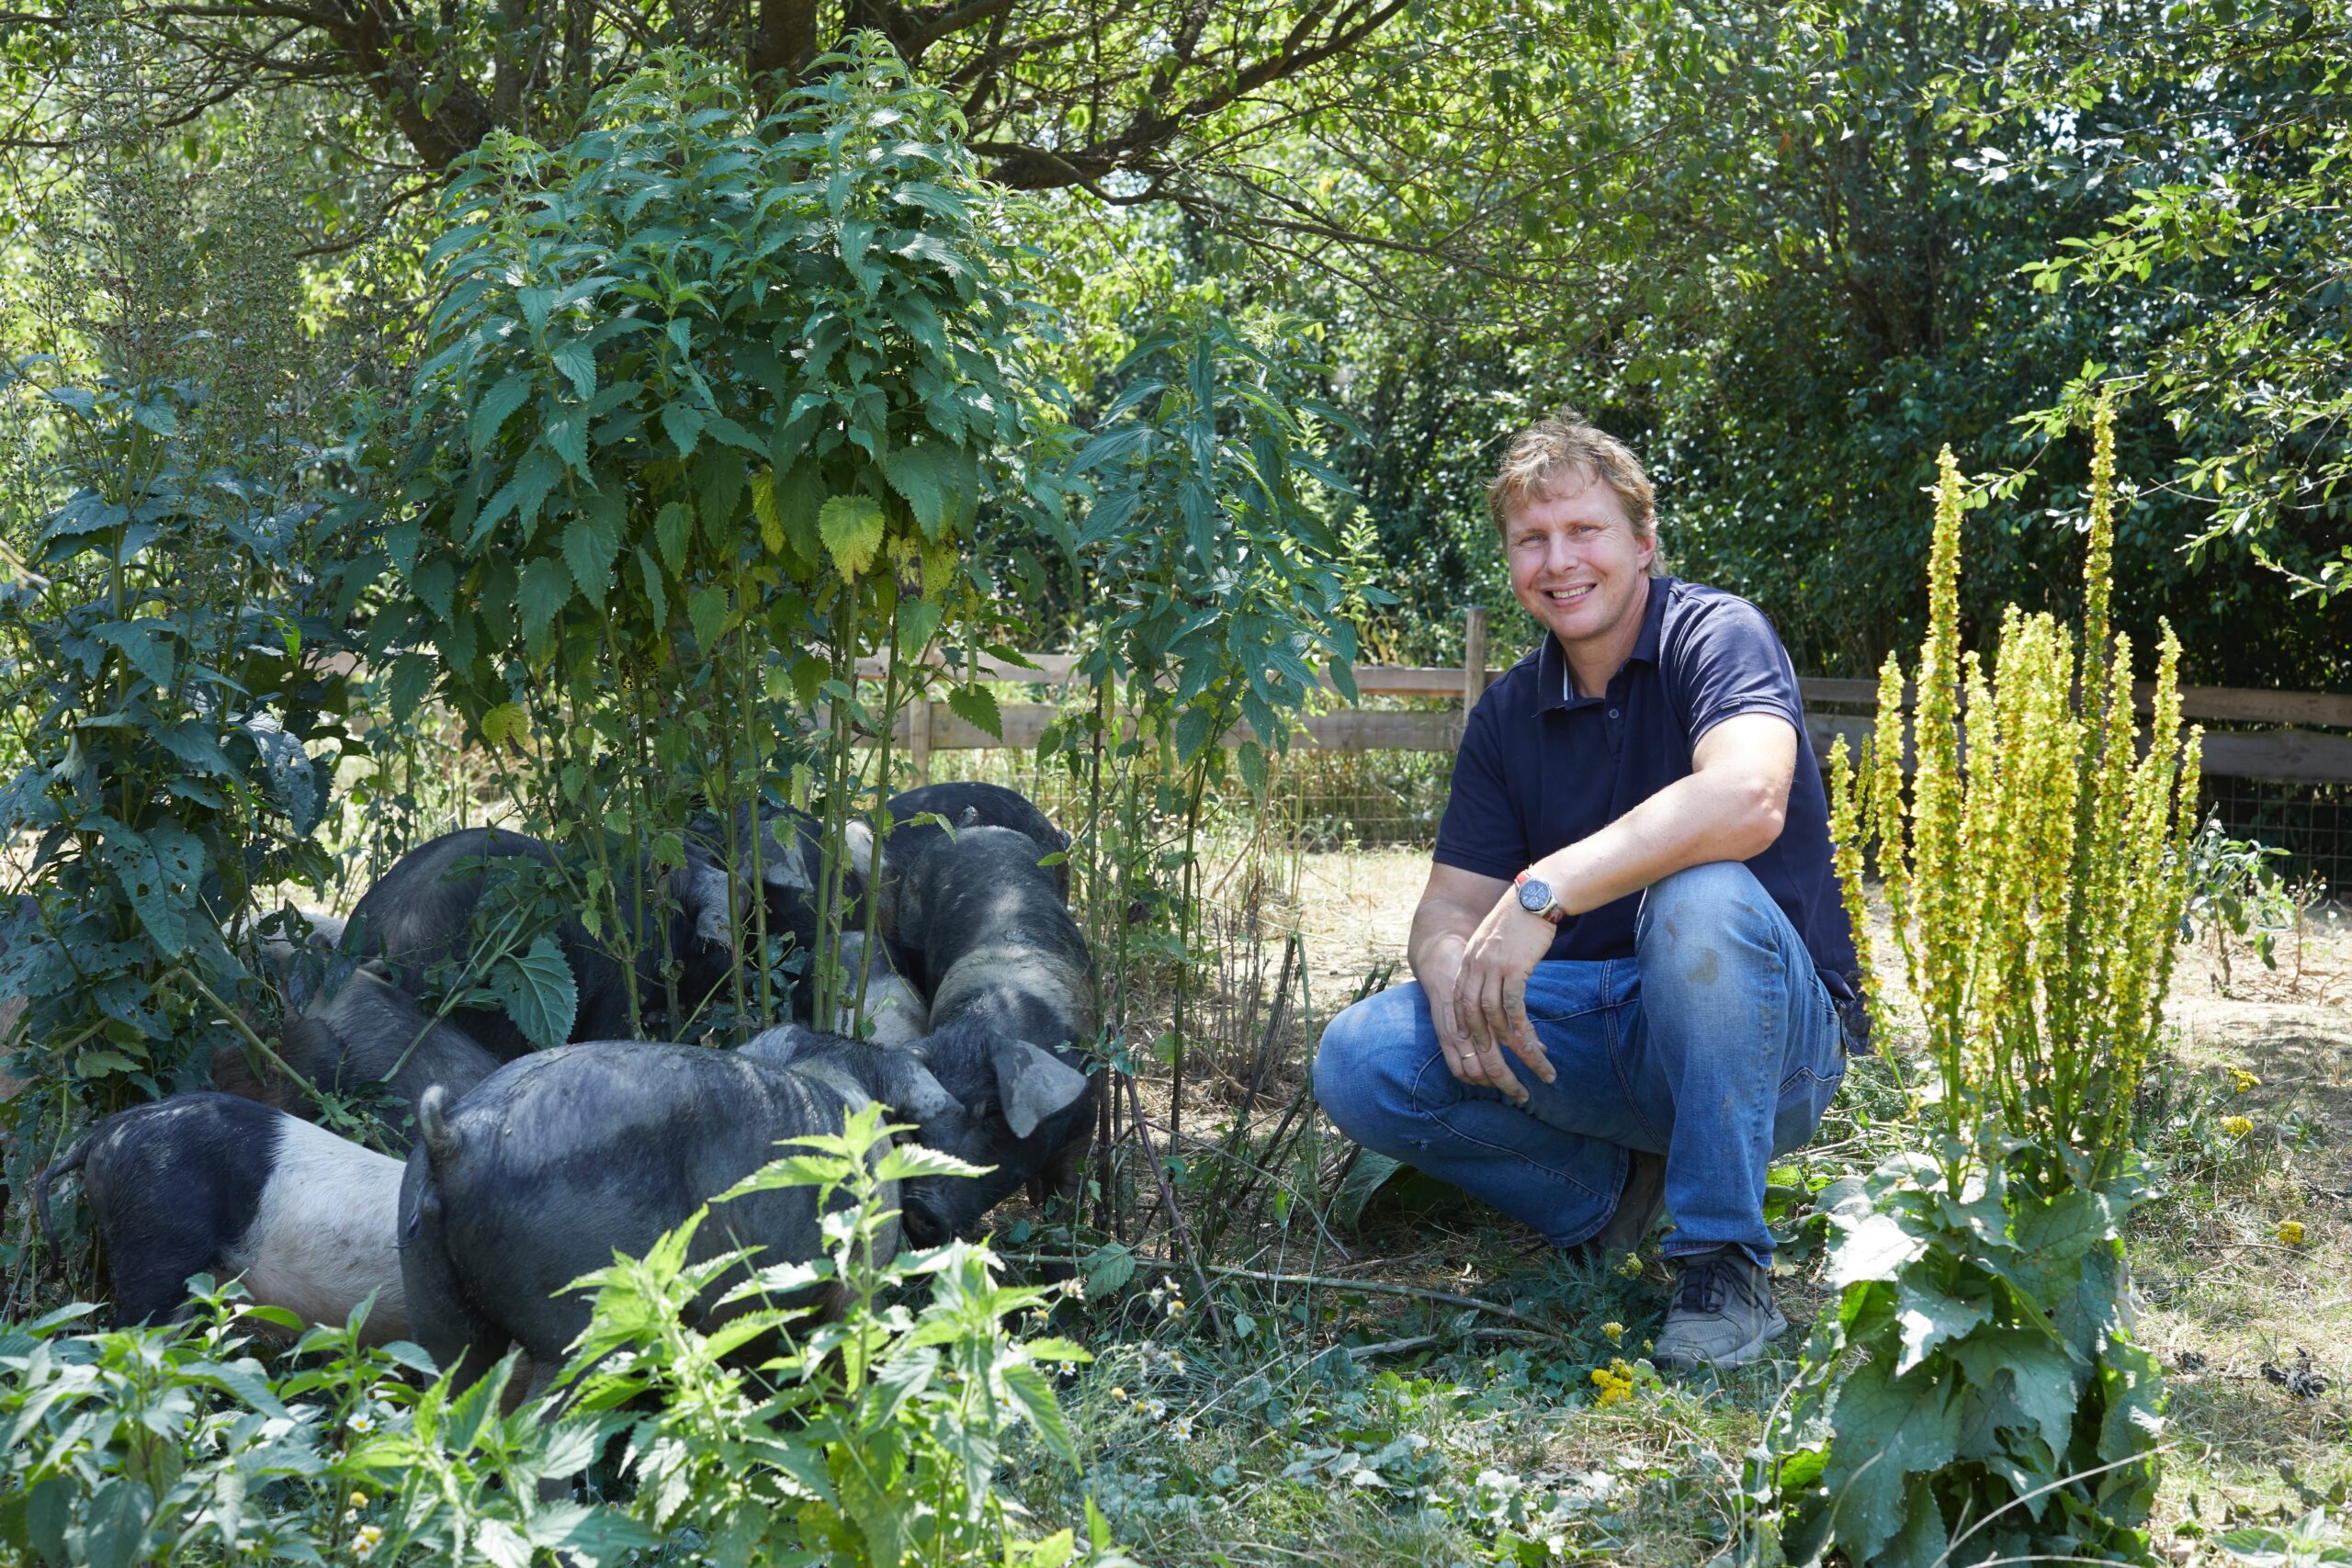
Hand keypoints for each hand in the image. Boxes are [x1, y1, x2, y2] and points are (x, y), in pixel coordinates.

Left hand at [1437, 896, 1558, 1104]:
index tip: (1469, 1043)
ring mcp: (1492, 967)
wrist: (1537, 895)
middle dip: (1480, 1041)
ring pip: (1492, 1014)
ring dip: (1505, 1041)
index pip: (1459, 999)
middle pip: (1471, 1012)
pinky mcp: (1514, 968)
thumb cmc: (1521, 917)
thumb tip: (1495, 978)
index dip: (1463, 1023)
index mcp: (1469, 958)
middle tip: (1490, 1061)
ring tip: (1517, 1058)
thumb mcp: (1495, 939)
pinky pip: (1513, 1005)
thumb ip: (1489, 959)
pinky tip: (1527, 1041)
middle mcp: (1475, 964)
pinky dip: (1518, 1026)